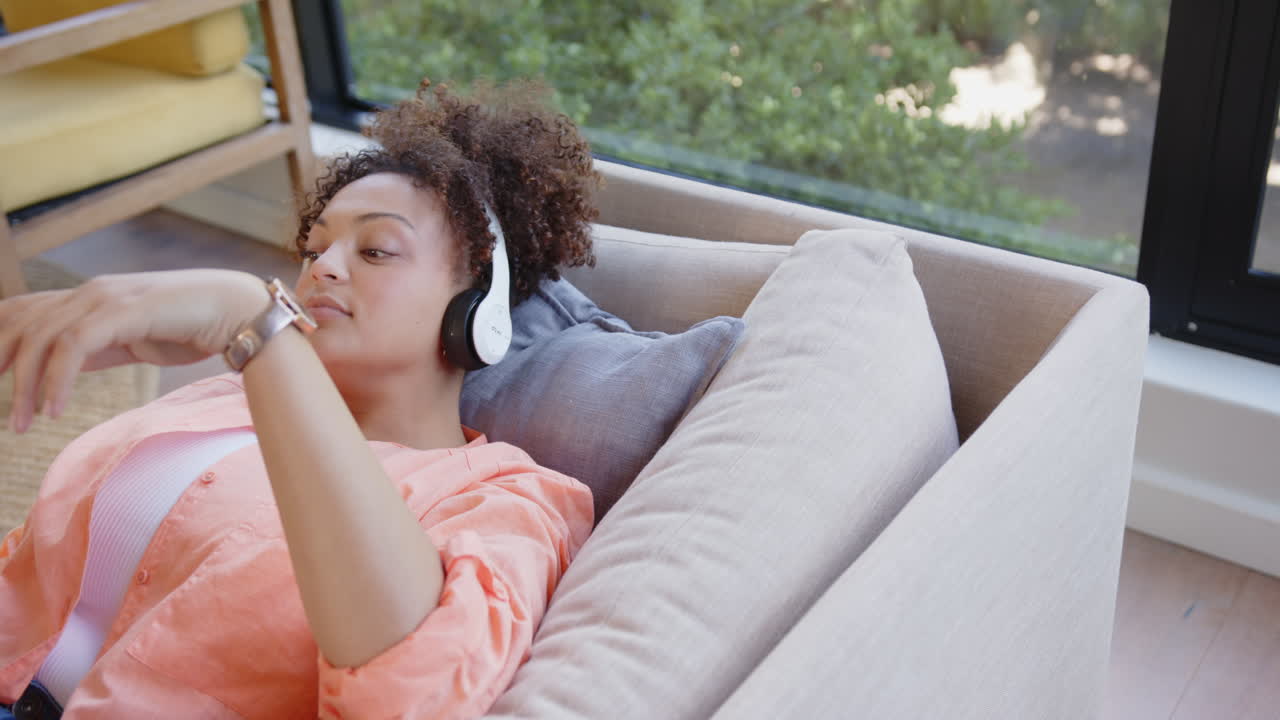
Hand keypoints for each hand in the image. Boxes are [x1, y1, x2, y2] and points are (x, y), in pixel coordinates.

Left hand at [0, 269, 268, 432]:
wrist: (239, 310)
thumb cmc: (194, 325)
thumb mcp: (134, 338)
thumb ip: (100, 346)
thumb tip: (67, 365)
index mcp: (91, 296)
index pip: (24, 310)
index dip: (0, 341)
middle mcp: (91, 291)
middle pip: (21, 323)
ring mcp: (106, 298)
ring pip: (42, 339)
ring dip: (25, 387)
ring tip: (21, 424)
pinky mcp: (123, 311)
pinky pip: (73, 346)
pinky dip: (56, 380)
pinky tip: (54, 411)